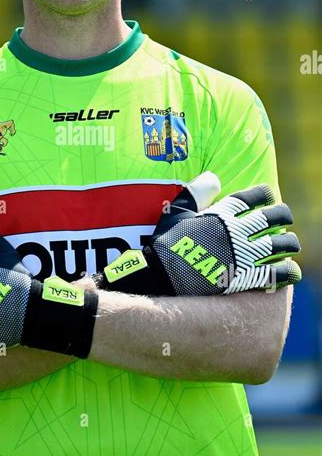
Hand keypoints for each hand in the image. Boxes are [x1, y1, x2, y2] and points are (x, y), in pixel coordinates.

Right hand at [91, 174, 301, 295]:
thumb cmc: (167, 242)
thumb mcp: (177, 211)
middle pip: (273, 218)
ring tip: (291, 245)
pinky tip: (292, 270)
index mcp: (223, 213)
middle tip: (285, 218)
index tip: (269, 195)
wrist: (163, 275)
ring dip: (289, 243)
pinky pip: (276, 273)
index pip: (252, 197)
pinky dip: (287, 271)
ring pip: (280, 245)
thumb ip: (197, 191)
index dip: (264, 194)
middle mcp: (238, 231)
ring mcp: (244, 254)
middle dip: (283, 216)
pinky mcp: (246, 277)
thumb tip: (214, 177)